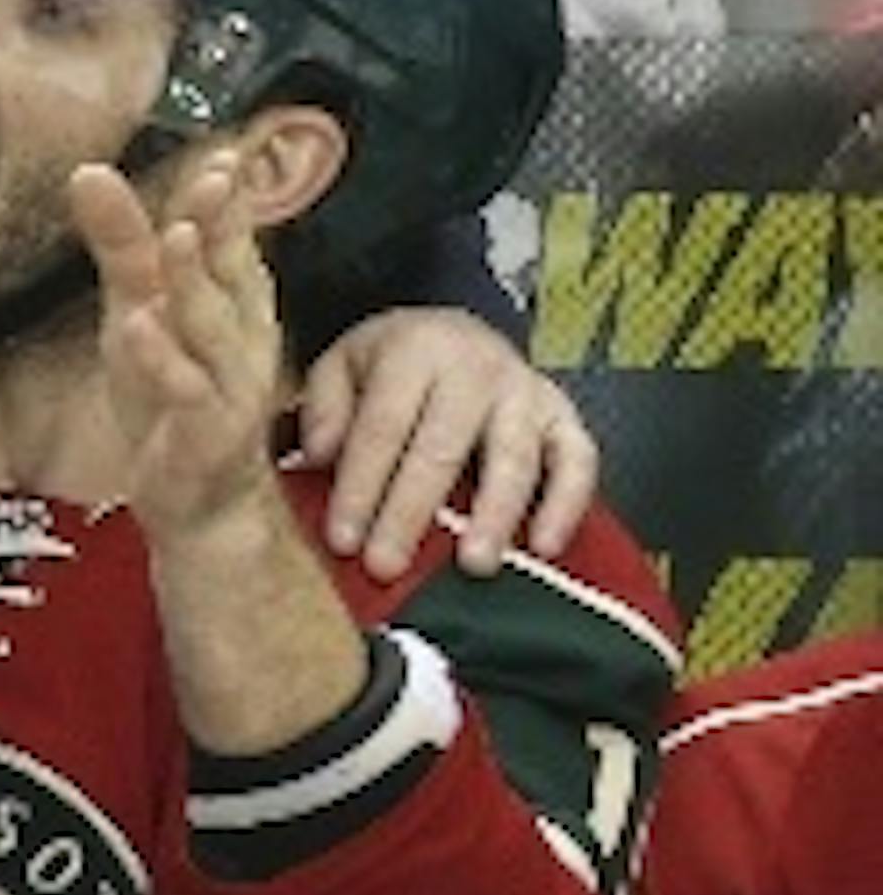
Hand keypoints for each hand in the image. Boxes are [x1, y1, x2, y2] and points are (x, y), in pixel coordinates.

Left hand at [71, 151, 284, 544]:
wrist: (196, 498)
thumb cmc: (171, 390)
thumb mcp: (135, 306)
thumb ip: (121, 243)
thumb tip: (87, 169)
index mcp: (233, 297)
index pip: (230, 236)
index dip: (228, 197)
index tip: (222, 155)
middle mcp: (242, 332)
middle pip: (230, 270)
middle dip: (222, 224)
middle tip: (211, 179)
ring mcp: (228, 381)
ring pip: (212, 325)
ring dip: (195, 281)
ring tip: (176, 238)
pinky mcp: (205, 427)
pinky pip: (184, 387)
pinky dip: (162, 357)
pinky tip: (139, 326)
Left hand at [299, 308, 597, 579]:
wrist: (456, 329)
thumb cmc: (395, 360)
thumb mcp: (343, 363)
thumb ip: (325, 407)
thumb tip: (318, 457)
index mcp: (414, 350)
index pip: (382, 426)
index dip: (361, 486)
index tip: (343, 539)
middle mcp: (474, 368)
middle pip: (441, 448)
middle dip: (411, 513)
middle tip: (388, 565)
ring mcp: (525, 391)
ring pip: (514, 458)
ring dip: (494, 515)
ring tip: (472, 564)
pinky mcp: (562, 415)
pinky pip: (577, 460)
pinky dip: (566, 504)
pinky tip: (544, 546)